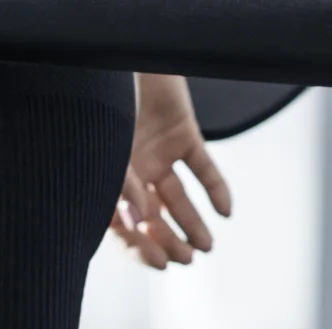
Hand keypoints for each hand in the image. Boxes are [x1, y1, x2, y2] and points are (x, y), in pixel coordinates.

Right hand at [112, 74, 231, 268]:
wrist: (125, 58)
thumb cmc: (104, 104)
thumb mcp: (109, 150)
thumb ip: (124, 186)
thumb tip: (143, 220)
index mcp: (105, 182)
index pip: (122, 226)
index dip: (140, 247)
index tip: (161, 265)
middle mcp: (131, 173)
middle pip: (152, 217)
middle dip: (169, 240)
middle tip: (188, 261)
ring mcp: (157, 154)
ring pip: (178, 198)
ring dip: (193, 223)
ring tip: (207, 247)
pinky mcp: (182, 135)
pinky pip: (202, 167)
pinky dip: (216, 188)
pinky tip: (227, 211)